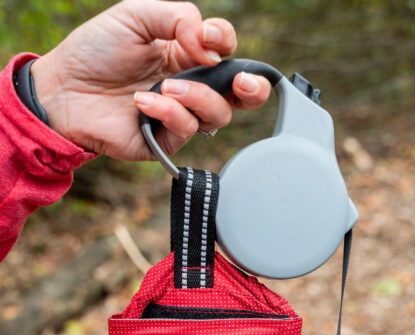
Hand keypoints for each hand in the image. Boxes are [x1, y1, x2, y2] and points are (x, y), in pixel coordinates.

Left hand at [31, 0, 271, 160]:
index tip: (209, 37)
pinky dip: (170, 113)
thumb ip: (179, 17)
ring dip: (198, 97)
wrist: (63, 88)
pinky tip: (142, 102)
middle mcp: (190, 87)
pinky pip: (186, 130)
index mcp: (186, 55)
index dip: (228, 43)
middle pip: (241, 95)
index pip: (227, 52)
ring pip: (218, 114)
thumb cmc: (95, 50)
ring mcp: (179, 116)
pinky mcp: (165, 141)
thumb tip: (211, 45)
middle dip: (252, 88)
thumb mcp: (136, 15)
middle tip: (243, 82)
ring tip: (166, 86)